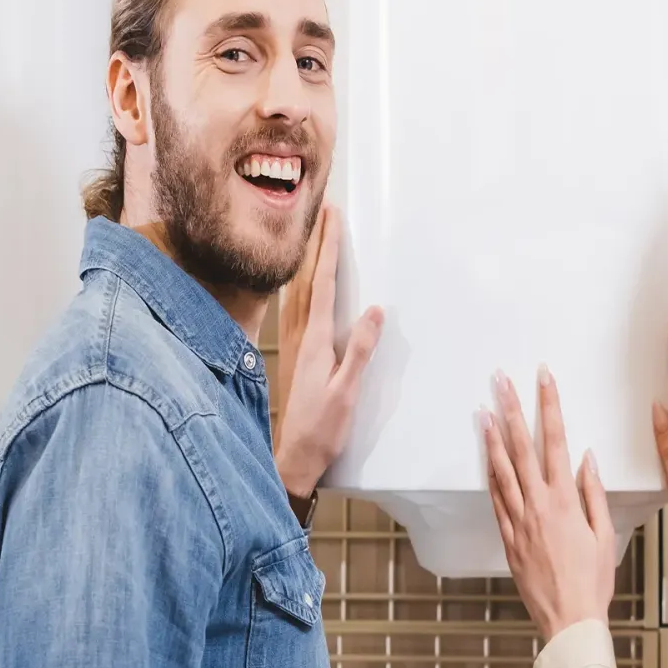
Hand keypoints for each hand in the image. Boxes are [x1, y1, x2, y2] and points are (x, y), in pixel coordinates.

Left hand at [274, 206, 383, 498]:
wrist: (294, 457)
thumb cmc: (322, 429)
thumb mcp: (346, 392)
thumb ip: (359, 351)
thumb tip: (374, 310)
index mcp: (315, 340)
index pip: (321, 283)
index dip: (328, 248)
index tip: (332, 218)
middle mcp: (301, 336)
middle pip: (306, 278)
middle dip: (317, 242)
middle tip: (324, 210)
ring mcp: (297, 344)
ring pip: (299, 290)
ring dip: (308, 259)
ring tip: (316, 234)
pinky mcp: (298, 355)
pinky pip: (298, 307)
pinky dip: (303, 284)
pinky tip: (303, 283)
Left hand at [482, 368, 617, 641]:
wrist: (569, 619)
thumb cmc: (594, 580)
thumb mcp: (605, 534)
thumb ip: (593, 493)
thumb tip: (586, 458)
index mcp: (565, 501)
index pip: (555, 441)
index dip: (548, 406)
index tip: (543, 379)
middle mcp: (538, 505)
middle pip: (522, 447)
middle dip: (512, 409)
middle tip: (501, 380)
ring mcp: (519, 521)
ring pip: (501, 470)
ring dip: (492, 437)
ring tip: (483, 408)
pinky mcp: (508, 538)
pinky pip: (496, 500)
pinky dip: (490, 475)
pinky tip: (485, 456)